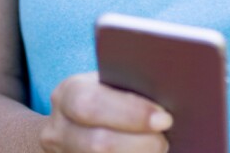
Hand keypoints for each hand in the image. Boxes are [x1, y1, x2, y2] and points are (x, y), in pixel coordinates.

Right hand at [39, 72, 171, 152]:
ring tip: (162, 148)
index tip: (164, 118)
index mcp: (68, 93)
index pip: (93, 103)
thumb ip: (130, 87)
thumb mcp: (109, 84)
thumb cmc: (108, 97)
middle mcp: (58, 128)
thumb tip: (171, 91)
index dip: (131, 113)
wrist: (74, 124)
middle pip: (98, 142)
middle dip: (139, 143)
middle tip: (165, 140)